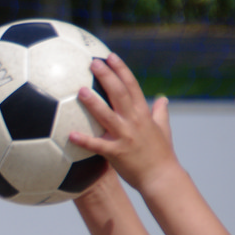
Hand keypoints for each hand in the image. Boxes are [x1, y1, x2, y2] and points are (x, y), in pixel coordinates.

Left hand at [70, 54, 178, 192]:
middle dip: (107, 77)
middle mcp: (134, 121)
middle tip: (93, 63)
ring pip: (107, 116)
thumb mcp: (163, 129)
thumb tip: (163, 98)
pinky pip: (97, 145)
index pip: (132, 86)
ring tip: (80, 91)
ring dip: (94, 103)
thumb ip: (160, 112)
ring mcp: (126, 136)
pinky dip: (84, 140)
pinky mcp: (117, 153)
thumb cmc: (161, 154)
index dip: (121, 70)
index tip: (111, 56)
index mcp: (143, 114)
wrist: (162, 177)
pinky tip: (70, 135)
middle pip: (120, 94)